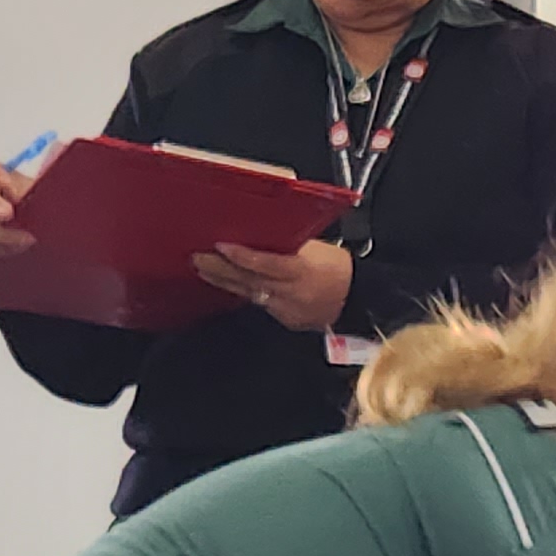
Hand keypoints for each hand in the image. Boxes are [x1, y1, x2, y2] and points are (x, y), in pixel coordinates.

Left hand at [196, 237, 355, 333]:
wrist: (358, 298)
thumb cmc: (339, 268)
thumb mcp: (316, 249)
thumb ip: (288, 245)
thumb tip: (259, 236)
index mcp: (302, 272)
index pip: (265, 264)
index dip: (241, 256)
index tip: (220, 246)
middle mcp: (292, 294)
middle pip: (249, 281)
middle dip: (220, 269)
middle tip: (198, 258)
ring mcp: (287, 310)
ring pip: (249, 294)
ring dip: (224, 281)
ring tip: (203, 269)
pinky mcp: (286, 320)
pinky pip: (260, 303)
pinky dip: (244, 292)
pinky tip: (228, 284)